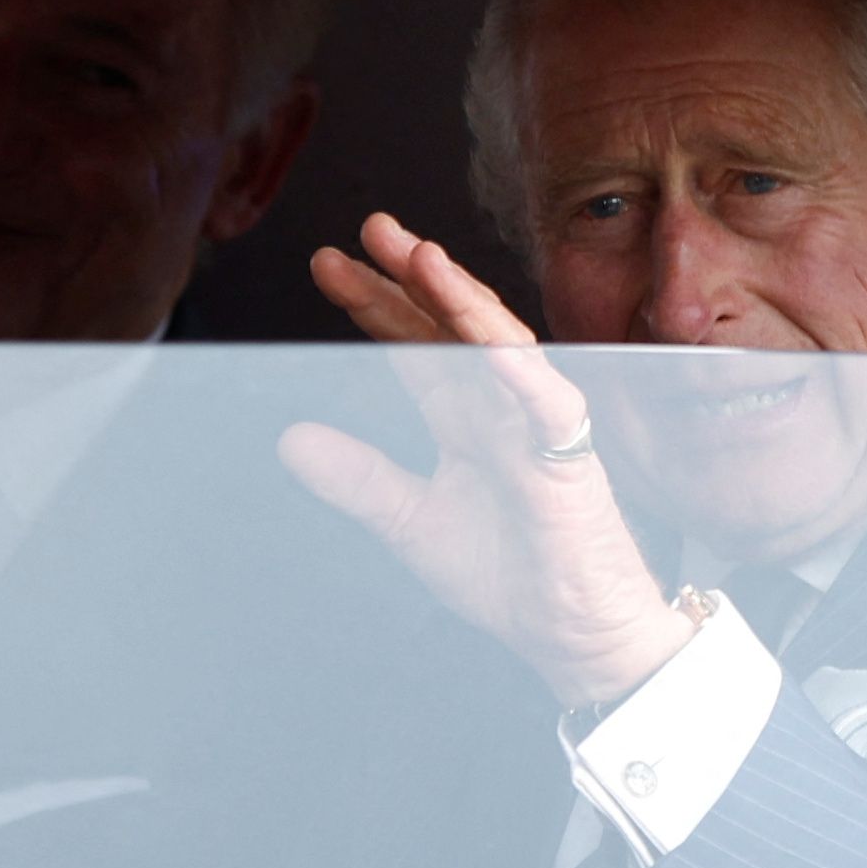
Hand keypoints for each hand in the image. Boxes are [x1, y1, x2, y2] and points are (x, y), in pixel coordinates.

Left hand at [285, 214, 699, 708]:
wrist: (575, 638)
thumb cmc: (513, 577)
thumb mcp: (411, 522)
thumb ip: (359, 479)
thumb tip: (291, 439)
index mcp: (466, 419)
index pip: (415, 344)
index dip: (375, 303)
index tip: (329, 265)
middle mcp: (502, 410)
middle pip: (454, 326)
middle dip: (415, 277)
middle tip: (372, 230)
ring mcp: (539, 430)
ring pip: (503, 347)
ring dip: (465, 302)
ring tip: (424, 258)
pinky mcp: (572, 465)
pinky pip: (550, 408)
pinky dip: (522, 375)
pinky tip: (491, 346)